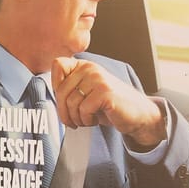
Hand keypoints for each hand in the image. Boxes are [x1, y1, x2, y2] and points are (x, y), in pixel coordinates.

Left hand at [51, 57, 166, 147]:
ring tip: (86, 120)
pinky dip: (87, 120)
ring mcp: (98, 79)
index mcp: (84, 65)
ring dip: (76, 118)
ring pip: (71, 102)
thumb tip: (51, 96)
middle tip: (72, 122)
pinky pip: (83, 109)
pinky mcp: (105, 92)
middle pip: (61, 90)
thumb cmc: (109, 107)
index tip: (67, 100)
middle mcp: (91, 68)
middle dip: (64, 112)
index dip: (56, 86)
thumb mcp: (86, 94)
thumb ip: (70, 89)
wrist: (137, 114)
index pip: (57, 65)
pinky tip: (95, 120)